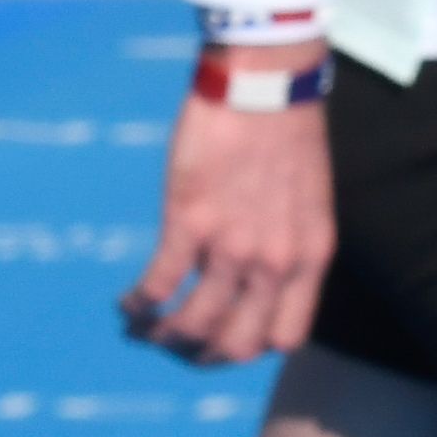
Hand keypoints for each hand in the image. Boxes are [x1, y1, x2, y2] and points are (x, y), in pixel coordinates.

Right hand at [120, 62, 332, 361]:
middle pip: (237, 344)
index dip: (254, 346)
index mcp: (309, 258)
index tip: (229, 336)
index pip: (285, 337)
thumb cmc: (287, 132)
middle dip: (203, 354)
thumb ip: (289, 244)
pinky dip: (139, 304)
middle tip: (180, 344)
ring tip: (145, 330)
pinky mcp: (189, 220)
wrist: (266, 82)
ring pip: (194, 324)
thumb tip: (258, 277)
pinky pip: (160, 284)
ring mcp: (231, 245)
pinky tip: (128, 304)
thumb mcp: (308, 201)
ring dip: (164, 336)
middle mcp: (274, 262)